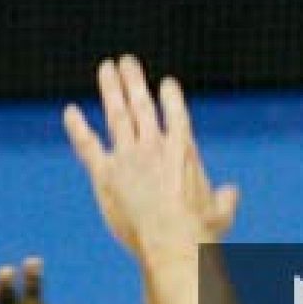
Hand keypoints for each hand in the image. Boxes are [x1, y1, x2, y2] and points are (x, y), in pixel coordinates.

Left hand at [62, 55, 239, 257]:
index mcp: (184, 151)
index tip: (166, 83)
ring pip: (117, 114)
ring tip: (107, 68)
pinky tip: (70, 112)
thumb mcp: (220, 214)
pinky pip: (88, 145)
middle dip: (134, 81)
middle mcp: (155, 146)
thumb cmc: (200, 234)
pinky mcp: (106, 174)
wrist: (172, 242)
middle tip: (127, 61)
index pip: (176, 115)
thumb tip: (232, 192)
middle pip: (142, 105)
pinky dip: (78, 127)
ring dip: (111, 89)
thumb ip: (225, 199)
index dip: (171, 97)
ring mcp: (128, 157)